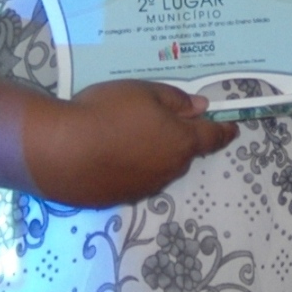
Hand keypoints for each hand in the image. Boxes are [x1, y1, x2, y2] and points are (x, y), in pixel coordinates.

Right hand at [21, 80, 231, 207]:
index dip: (224, 131)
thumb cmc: (106, 113)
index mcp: (181, 142)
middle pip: (184, 153)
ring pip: (159, 168)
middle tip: (161, 122)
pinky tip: (109, 156)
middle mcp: (169, 170)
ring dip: (153, 155)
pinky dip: (130, 167)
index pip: (213, 138)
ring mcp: (144, 188)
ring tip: (127, 137)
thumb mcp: (144, 92)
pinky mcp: (119, 199)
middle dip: (179, 140)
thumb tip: (200, 108)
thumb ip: (176, 101)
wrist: (59, 151)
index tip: (232, 129)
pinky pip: (134, 179)